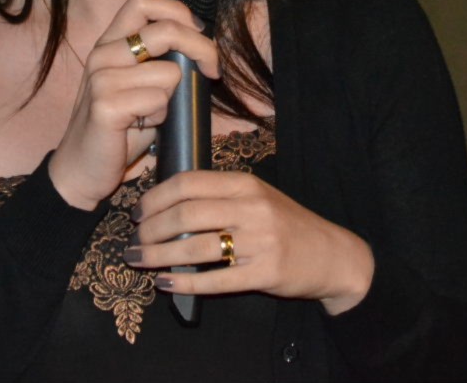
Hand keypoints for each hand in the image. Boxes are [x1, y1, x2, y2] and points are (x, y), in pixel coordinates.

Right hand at [48, 0, 218, 210]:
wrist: (81, 169)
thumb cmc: (120, 128)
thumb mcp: (138, 84)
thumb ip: (159, 60)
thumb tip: (202, 47)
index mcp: (110, 43)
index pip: (143, 1)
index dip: (178, 12)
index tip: (199, 35)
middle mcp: (102, 54)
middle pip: (165, 29)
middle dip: (202, 49)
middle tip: (213, 71)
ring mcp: (100, 79)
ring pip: (170, 72)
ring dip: (173, 97)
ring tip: (152, 113)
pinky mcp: (105, 106)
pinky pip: (158, 100)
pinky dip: (160, 116)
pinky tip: (142, 126)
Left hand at [127, 170, 375, 314]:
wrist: (332, 254)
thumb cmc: (286, 225)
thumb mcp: (256, 197)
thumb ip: (219, 196)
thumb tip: (165, 203)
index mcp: (245, 183)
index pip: (188, 183)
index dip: (155, 198)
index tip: (137, 212)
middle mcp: (251, 207)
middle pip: (186, 214)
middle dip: (151, 229)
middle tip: (134, 242)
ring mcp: (259, 240)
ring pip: (195, 246)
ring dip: (159, 256)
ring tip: (139, 262)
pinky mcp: (264, 272)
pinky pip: (215, 280)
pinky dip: (184, 282)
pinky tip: (165, 283)